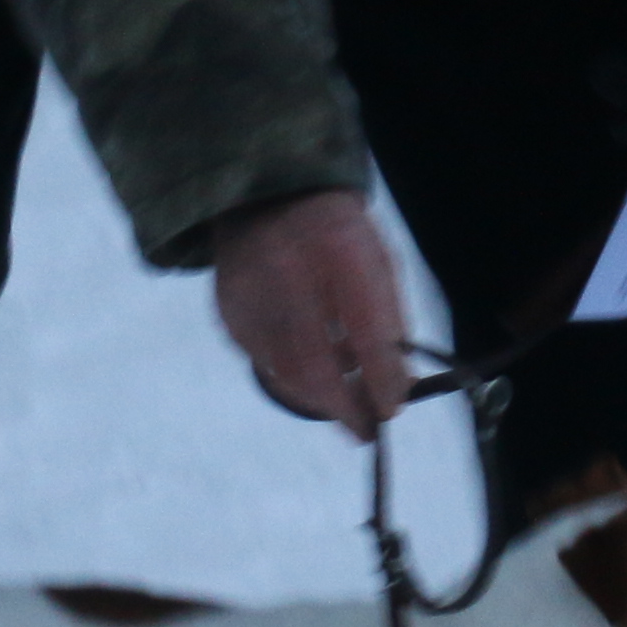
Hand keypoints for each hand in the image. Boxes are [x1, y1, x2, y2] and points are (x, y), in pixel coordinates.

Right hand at [211, 189, 416, 437]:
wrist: (268, 196)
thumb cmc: (338, 235)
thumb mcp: (378, 259)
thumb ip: (390, 320)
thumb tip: (399, 387)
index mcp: (338, 247)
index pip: (364, 330)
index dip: (380, 378)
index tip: (393, 409)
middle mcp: (286, 269)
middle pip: (314, 362)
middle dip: (344, 406)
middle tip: (365, 431)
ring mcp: (248, 292)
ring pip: (284, 371)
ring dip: (318, 396)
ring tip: (343, 401)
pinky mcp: (227, 311)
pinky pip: (263, 360)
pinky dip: (291, 376)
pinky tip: (310, 371)